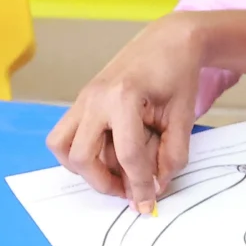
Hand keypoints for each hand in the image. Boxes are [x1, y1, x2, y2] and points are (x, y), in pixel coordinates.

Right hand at [47, 15, 206, 203]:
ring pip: (62, 146)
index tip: (148, 204)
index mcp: (124, 97)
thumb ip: (172, 155)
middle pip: (82, 156)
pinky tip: (106, 155)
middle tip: (128, 189)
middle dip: (104, 182)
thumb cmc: (177, 74)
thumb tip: (156, 187)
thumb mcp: (183, 116)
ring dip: (83, 168)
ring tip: (112, 173)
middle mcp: (96, 97)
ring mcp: (84, 98)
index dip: (140, 185)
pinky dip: (79, 153)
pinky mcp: (81, 100)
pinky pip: (64, 135)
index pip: (127, 155)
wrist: (167, 41)